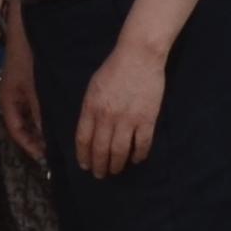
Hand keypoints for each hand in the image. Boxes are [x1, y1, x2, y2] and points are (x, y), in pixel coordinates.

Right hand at [0, 21, 45, 164]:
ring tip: (58, 137)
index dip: (30, 146)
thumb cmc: (28, 59)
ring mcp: (20, 92)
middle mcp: (12, 99)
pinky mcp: (29, 84)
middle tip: (55, 151)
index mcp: (8, 102)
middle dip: (36, 139)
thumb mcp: (35, 89)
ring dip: (41, 127)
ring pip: (29, 117)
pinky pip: (35, 106)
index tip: (44, 157)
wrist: (26, 31)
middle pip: (23, 126)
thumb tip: (47, 136)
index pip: (17, 132)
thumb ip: (40, 112)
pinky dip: (44, 114)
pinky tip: (58, 116)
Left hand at [72, 38, 171, 176]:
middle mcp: (107, 117)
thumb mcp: (93, 87)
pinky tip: (135, 160)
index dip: (83, 156)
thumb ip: (90, 109)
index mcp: (91, 108)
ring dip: (116, 165)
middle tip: (100, 174)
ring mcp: (128, 119)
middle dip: (99, 165)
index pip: (83, 139)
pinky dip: (138, 155)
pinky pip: (142, 144)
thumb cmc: (114, 69)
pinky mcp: (147, 119)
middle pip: (100, 149)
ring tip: (115, 171)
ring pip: (120, 151)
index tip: (85, 165)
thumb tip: (90, 131)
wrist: (139, 56)